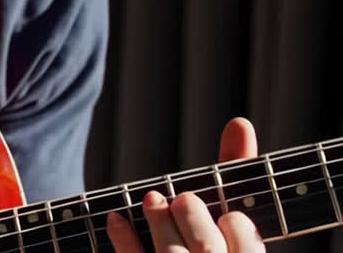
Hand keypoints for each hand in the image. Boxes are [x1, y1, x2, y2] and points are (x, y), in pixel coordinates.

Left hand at [106, 118, 265, 251]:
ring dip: (159, 223)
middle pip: (207, 250)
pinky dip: (124, 240)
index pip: (247, 249)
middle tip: (185, 200)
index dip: (238, 229)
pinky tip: (116, 218)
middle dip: (194, 218)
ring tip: (153, 200)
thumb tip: (240, 122)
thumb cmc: (212, 234)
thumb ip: (235, 169)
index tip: (229, 216)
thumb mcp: (226, 210)